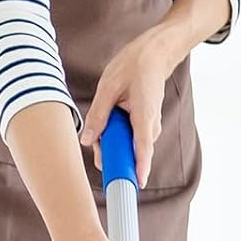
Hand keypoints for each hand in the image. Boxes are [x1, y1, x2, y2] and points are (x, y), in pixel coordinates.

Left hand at [78, 27, 176, 186]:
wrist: (153, 56)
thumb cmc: (132, 68)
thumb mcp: (108, 88)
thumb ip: (97, 115)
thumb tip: (88, 140)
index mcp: (144, 115)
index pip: (143, 148)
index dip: (139, 168)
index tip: (135, 184)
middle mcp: (150, 125)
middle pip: (131, 151)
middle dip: (112, 152)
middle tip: (95, 141)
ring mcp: (150, 126)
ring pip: (129, 145)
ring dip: (113, 140)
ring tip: (103, 120)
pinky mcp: (145, 125)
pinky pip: (130, 137)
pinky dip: (118, 134)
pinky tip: (111, 119)